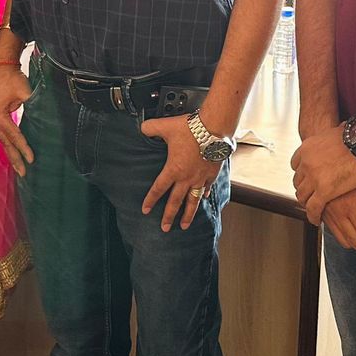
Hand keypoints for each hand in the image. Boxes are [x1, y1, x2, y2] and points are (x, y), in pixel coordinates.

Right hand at [0, 64, 34, 175]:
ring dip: (12, 155)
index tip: (32, 159)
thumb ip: (32, 106)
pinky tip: (15, 154)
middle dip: (15, 159)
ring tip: (20, 169)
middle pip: (6, 143)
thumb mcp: (25, 92)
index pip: (14, 135)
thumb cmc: (13, 79)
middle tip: (24, 173)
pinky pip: (4, 136)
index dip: (23, 148)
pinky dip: (10, 146)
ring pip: (3, 142)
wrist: (2, 68)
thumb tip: (43, 120)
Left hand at [140, 114, 222, 231]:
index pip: (159, 189)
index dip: (151, 200)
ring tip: (184, 225)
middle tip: (164, 228)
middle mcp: (187, 178)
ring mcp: (201, 178)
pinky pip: (207, 188)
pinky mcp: (212, 174)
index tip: (145, 210)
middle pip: (175, 201)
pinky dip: (204, 195)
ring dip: (188, 214)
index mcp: (174, 169)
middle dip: (169, 216)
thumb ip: (151, 128)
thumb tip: (142, 127)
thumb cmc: (191, 128)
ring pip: (193, 200)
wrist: (214, 128)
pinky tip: (204, 199)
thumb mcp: (165, 126)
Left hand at [291, 122, 355, 225]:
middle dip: (304, 189)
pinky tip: (316, 219)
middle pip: (298, 181)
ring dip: (307, 203)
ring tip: (313, 209)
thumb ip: (333, 136)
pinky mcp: (323, 190)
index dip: (302, 174)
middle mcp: (306, 163)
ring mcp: (313, 177)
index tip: (307, 180)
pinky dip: (313, 215)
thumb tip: (344, 127)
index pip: (295, 165)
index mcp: (307, 148)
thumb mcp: (337, 132)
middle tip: (310, 196)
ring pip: (303, 196)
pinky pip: (313, 207)